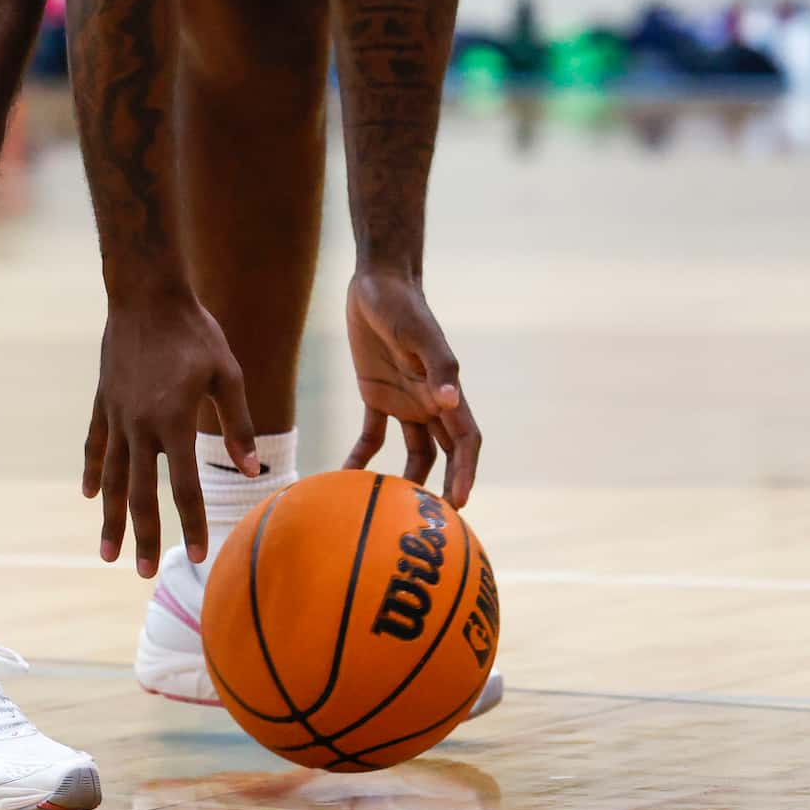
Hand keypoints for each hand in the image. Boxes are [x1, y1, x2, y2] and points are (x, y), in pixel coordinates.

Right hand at [81, 292, 255, 576]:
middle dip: (144, 537)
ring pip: (110, 479)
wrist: (146, 295)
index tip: (200, 554)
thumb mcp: (227, 374)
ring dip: (110, 519)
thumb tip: (252, 470)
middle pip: (139, 495)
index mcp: (174, 422)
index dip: (192, 524)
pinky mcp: (103, 402)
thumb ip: (237, 425)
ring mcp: (116, 416)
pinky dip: (92, 472)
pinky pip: (95, 445)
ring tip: (107, 553)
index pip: (184, 487)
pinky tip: (89, 496)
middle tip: (144, 574)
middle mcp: (140, 427)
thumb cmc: (195, 332)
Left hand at [341, 269, 480, 506]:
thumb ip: (437, 364)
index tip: (459, 503)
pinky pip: (372, 437)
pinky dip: (361, 459)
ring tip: (389, 515)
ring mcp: (404, 400)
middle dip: (442, 490)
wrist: (377, 282)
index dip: (466, 472)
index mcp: (445, 391)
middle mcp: (430, 402)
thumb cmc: (402, 304)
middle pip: (443, 456)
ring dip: (404, 482)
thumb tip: (451, 401)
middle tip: (430, 527)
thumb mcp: (418, 331)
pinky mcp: (377, 395)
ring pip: (412, 453)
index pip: (465, 441)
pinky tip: (343, 481)